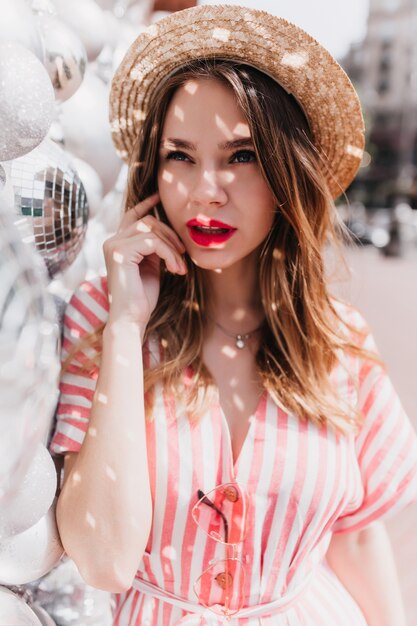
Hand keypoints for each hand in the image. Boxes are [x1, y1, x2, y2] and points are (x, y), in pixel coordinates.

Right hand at [102, 192, 186, 328]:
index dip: (146, 204)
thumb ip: (153, 248)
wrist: (131, 319)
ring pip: (151, 230)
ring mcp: (114, 245)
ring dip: (172, 247)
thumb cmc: (142, 298)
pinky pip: (153, 242)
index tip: (158, 195)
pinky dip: (169, 255)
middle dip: (170, 235)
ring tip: (180, 267)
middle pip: (148, 221)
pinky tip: (175, 270)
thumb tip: (167, 233)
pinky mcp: (120, 252)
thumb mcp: (151, 267)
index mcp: (118, 244)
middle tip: (183, 254)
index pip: (132, 216)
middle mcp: (112, 241)